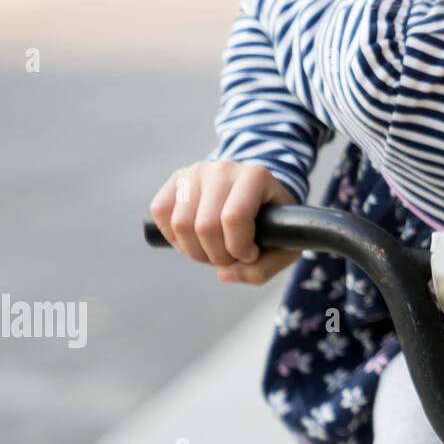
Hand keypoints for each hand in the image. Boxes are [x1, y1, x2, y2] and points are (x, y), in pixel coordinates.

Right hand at [149, 161, 301, 284]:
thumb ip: (262, 269)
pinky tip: (192, 240)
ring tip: (213, 250)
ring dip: (195, 251)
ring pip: (180, 224)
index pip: (234, 218)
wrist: (260, 194)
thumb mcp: (284, 246)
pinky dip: (172, 235)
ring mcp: (197, 171)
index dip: (239, 248)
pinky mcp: (177, 178)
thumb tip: (224, 275)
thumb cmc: (273, 223)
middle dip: (217, 255)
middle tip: (230, 257)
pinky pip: (159, 211)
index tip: (251, 254)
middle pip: (205, 226)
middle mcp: (224, 169)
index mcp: (256, 176)